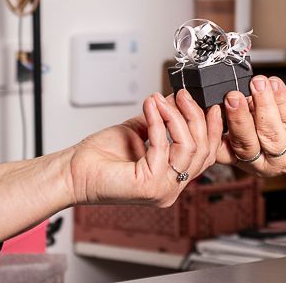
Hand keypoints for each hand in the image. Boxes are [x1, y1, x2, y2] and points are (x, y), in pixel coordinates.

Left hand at [67, 90, 222, 206]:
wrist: (73, 171)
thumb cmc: (100, 157)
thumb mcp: (139, 130)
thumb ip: (162, 119)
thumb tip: (179, 98)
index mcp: (172, 178)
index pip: (207, 155)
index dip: (212, 128)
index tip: (208, 103)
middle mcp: (171, 188)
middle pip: (203, 150)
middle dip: (195, 116)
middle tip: (182, 95)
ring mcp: (162, 189)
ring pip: (188, 147)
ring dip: (175, 116)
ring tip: (161, 99)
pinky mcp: (149, 186)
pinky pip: (163, 146)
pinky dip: (158, 121)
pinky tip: (150, 107)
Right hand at [217, 75, 285, 176]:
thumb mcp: (258, 117)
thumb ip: (244, 107)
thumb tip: (230, 85)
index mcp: (242, 156)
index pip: (221, 150)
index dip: (214, 132)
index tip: (211, 108)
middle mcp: (262, 162)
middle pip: (245, 143)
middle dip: (238, 118)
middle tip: (232, 96)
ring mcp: (285, 157)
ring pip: (270, 133)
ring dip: (263, 105)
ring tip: (258, 83)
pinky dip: (281, 100)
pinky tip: (275, 85)